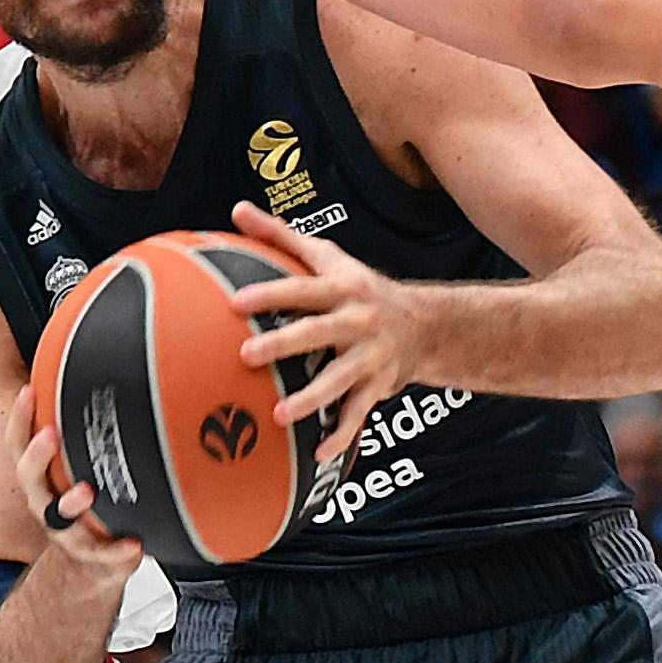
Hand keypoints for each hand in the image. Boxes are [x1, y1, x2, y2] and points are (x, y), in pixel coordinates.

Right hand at [8, 385, 146, 580]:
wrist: (87, 561)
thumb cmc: (83, 499)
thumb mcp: (79, 462)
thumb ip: (88, 426)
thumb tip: (109, 365)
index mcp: (41, 474)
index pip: (20, 442)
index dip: (21, 416)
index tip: (28, 391)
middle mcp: (46, 500)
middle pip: (29, 477)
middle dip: (37, 454)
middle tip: (49, 434)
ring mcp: (65, 529)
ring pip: (59, 518)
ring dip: (70, 504)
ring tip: (84, 492)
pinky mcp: (90, 555)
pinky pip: (101, 555)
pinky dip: (117, 551)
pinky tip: (134, 544)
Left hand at [227, 202, 420, 461]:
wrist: (424, 324)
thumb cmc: (359, 289)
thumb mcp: (328, 258)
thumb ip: (281, 236)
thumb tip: (236, 209)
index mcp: (342, 288)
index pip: (302, 288)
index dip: (271, 293)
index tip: (237, 301)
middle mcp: (358, 320)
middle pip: (319, 332)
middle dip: (285, 344)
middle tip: (247, 355)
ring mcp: (371, 355)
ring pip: (341, 379)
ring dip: (313, 398)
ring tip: (280, 416)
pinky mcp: (378, 386)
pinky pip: (359, 413)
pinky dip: (341, 434)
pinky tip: (319, 453)